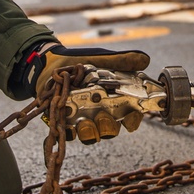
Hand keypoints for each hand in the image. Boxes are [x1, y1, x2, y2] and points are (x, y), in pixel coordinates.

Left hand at [12, 42, 151, 143]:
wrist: (49, 63)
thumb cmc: (77, 60)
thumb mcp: (100, 58)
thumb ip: (121, 60)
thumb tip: (144, 60)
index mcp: (112, 98)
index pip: (129, 114)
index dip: (132, 119)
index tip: (130, 119)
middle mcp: (99, 111)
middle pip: (110, 129)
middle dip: (108, 127)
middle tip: (103, 116)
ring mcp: (83, 118)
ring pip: (91, 135)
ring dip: (89, 131)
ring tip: (84, 122)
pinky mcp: (65, 122)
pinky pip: (70, 135)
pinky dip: (70, 131)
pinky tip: (68, 123)